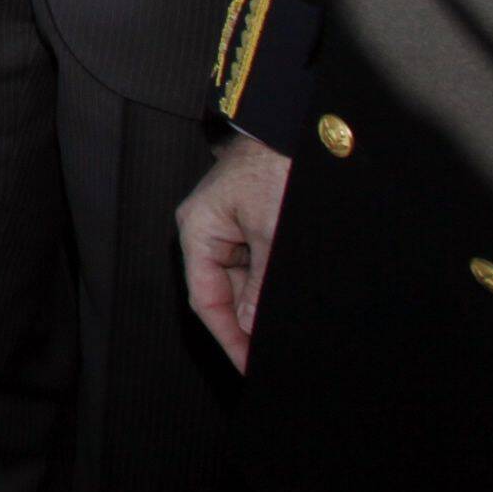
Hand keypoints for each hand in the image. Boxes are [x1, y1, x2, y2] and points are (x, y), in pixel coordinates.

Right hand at [177, 134, 292, 372]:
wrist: (294, 125)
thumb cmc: (275, 165)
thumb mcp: (271, 232)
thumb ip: (261, 283)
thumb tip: (253, 323)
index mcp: (198, 230)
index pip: (205, 299)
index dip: (228, 337)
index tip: (249, 366)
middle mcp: (208, 230)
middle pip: (221, 293)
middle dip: (246, 325)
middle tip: (271, 356)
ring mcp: (229, 225)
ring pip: (241, 281)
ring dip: (261, 305)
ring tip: (284, 333)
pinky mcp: (251, 221)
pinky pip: (255, 263)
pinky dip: (269, 285)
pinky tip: (286, 302)